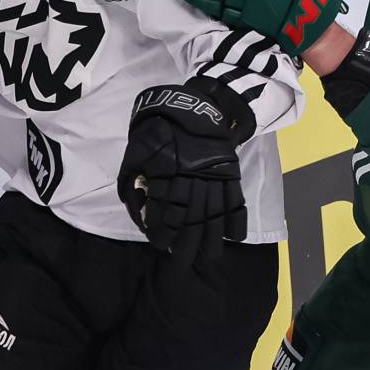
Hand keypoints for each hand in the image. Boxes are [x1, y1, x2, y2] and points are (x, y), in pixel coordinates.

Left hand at [117, 80, 252, 263]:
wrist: (190, 104)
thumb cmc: (158, 130)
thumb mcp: (135, 153)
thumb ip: (133, 182)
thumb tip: (137, 209)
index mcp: (166, 174)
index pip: (165, 212)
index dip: (162, 231)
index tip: (159, 245)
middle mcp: (191, 179)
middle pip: (190, 218)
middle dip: (185, 244)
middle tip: (182, 264)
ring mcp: (213, 175)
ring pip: (213, 212)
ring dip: (211, 238)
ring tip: (210, 258)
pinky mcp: (229, 170)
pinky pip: (235, 198)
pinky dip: (237, 218)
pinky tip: (234, 237)